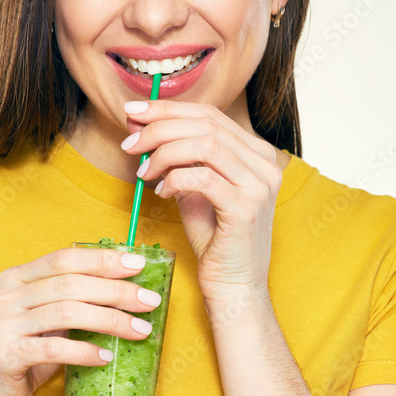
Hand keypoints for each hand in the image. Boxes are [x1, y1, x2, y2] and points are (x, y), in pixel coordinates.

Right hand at [0, 246, 161, 395]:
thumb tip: (126, 288)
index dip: (103, 259)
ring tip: (140, 330)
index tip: (138, 263)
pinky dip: (86, 351)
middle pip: (71, 284)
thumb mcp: (45, 322)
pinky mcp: (6, 356)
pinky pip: (55, 348)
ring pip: (67, 312)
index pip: (64, 258)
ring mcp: (3, 325)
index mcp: (14, 279)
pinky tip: (107, 356)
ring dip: (111, 320)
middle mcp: (5, 297)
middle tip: (150, 300)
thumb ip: (71, 301)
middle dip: (117, 290)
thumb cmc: (24, 358)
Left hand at [122, 100, 282, 304]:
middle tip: (130, 142)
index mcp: (257, 153)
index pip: (210, 114)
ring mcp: (260, 185)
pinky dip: (174, 179)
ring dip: (163, 153)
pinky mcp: (246, 208)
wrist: (234, 286)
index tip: (133, 112)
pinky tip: (162, 193)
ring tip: (143, 172)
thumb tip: (141, 127)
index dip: (168, 109)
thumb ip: (178, 158)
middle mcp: (265, 163)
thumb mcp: (195, 189)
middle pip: (205, 123)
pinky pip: (202, 177)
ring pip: (203, 145)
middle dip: (159, 128)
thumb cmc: (215, 239)